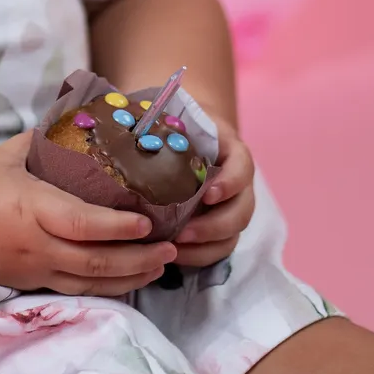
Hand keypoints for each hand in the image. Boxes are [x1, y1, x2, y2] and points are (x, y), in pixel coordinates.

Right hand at [0, 131, 176, 295]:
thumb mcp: (1, 155)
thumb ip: (40, 141)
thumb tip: (74, 120)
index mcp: (29, 209)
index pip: (82, 224)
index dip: (118, 227)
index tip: (149, 223)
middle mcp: (34, 246)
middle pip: (96, 263)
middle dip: (139, 259)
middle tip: (172, 249)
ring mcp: (30, 270)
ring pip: (89, 284)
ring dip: (128, 278)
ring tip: (160, 267)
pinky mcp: (23, 283)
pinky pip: (71, 290)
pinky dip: (102, 287)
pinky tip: (123, 280)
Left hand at [174, 114, 254, 267]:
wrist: (192, 137)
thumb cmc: (182, 126)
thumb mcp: (179, 118)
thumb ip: (164, 123)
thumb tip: (131, 124)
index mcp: (233, 154)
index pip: (242, 169)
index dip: (230, 183)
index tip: (209, 193)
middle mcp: (239, 186)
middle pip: (241, 212)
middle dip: (214, 226)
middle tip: (183, 232)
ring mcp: (232, 209)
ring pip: (231, 236)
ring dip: (204, 247)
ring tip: (173, 249)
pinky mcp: (220, 228)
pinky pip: (217, 249)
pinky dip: (198, 255)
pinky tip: (173, 255)